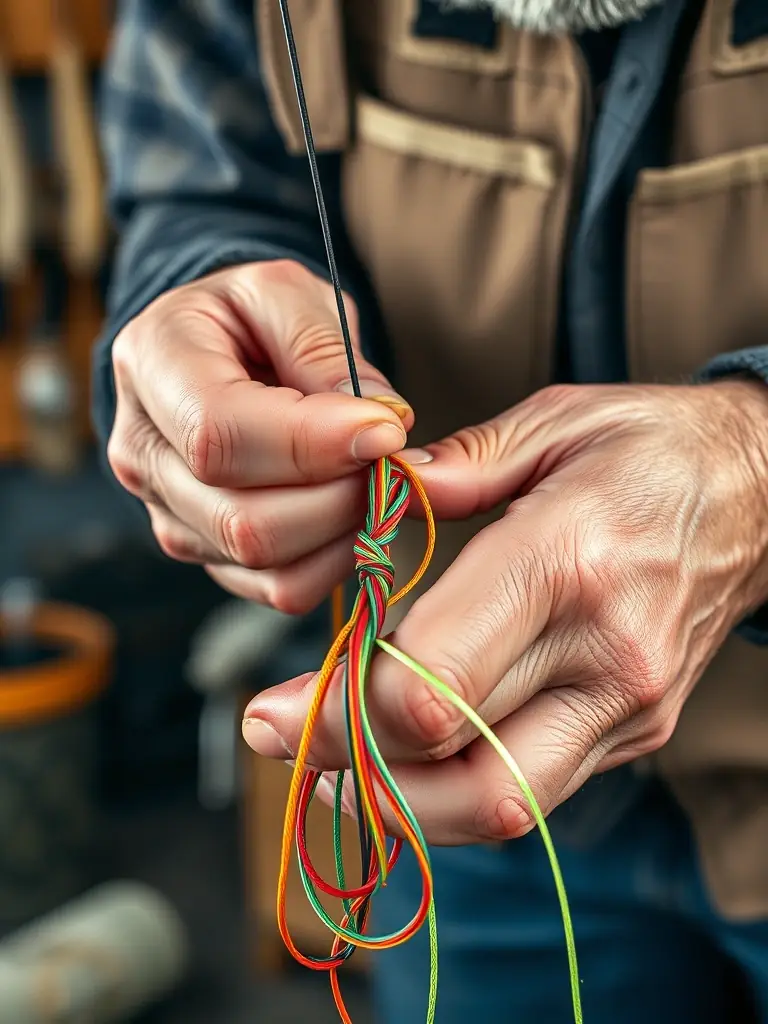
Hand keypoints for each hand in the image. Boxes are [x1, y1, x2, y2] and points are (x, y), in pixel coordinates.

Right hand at [108, 259, 411, 610]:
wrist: (218, 349)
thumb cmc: (251, 315)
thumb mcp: (286, 293)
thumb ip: (327, 349)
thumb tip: (381, 422)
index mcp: (151, 365)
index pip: (219, 434)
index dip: (312, 444)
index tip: (387, 430)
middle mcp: (144, 452)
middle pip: (243, 519)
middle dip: (341, 497)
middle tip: (394, 460)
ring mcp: (169, 513)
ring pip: (265, 563)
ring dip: (344, 532)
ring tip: (377, 481)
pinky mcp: (207, 552)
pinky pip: (280, 588)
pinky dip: (335, 561)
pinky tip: (354, 513)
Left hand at [243, 381, 767, 843]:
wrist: (762, 495)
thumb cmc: (651, 448)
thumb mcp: (555, 420)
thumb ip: (456, 465)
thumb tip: (376, 498)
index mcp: (565, 560)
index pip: (432, 683)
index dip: (341, 708)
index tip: (281, 700)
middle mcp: (604, 651)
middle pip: (454, 760)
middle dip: (347, 764)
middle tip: (280, 740)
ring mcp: (628, 704)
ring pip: (498, 807)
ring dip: (399, 804)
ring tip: (333, 768)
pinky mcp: (637, 730)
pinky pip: (533, 792)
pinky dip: (455, 793)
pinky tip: (406, 759)